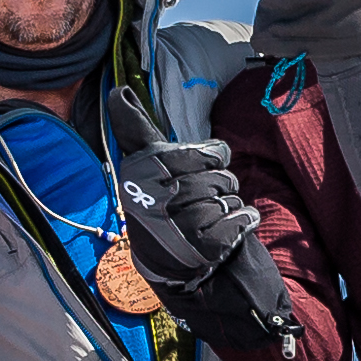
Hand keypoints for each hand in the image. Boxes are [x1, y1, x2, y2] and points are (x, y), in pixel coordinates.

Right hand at [100, 88, 261, 295]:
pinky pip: (240, 219)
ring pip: (230, 198)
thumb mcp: (146, 168)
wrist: (166, 267)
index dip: (210, 159)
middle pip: (220, 176)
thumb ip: (136, 131)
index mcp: (143, 173)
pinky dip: (244, 221)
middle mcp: (159, 197)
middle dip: (220, 186)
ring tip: (212, 218)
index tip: (205, 167)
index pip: (203, 153)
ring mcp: (182, 224)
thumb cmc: (162, 208)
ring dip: (229, 207)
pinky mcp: (205, 247)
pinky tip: (231, 228)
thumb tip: (116, 94)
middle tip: (204, 200)